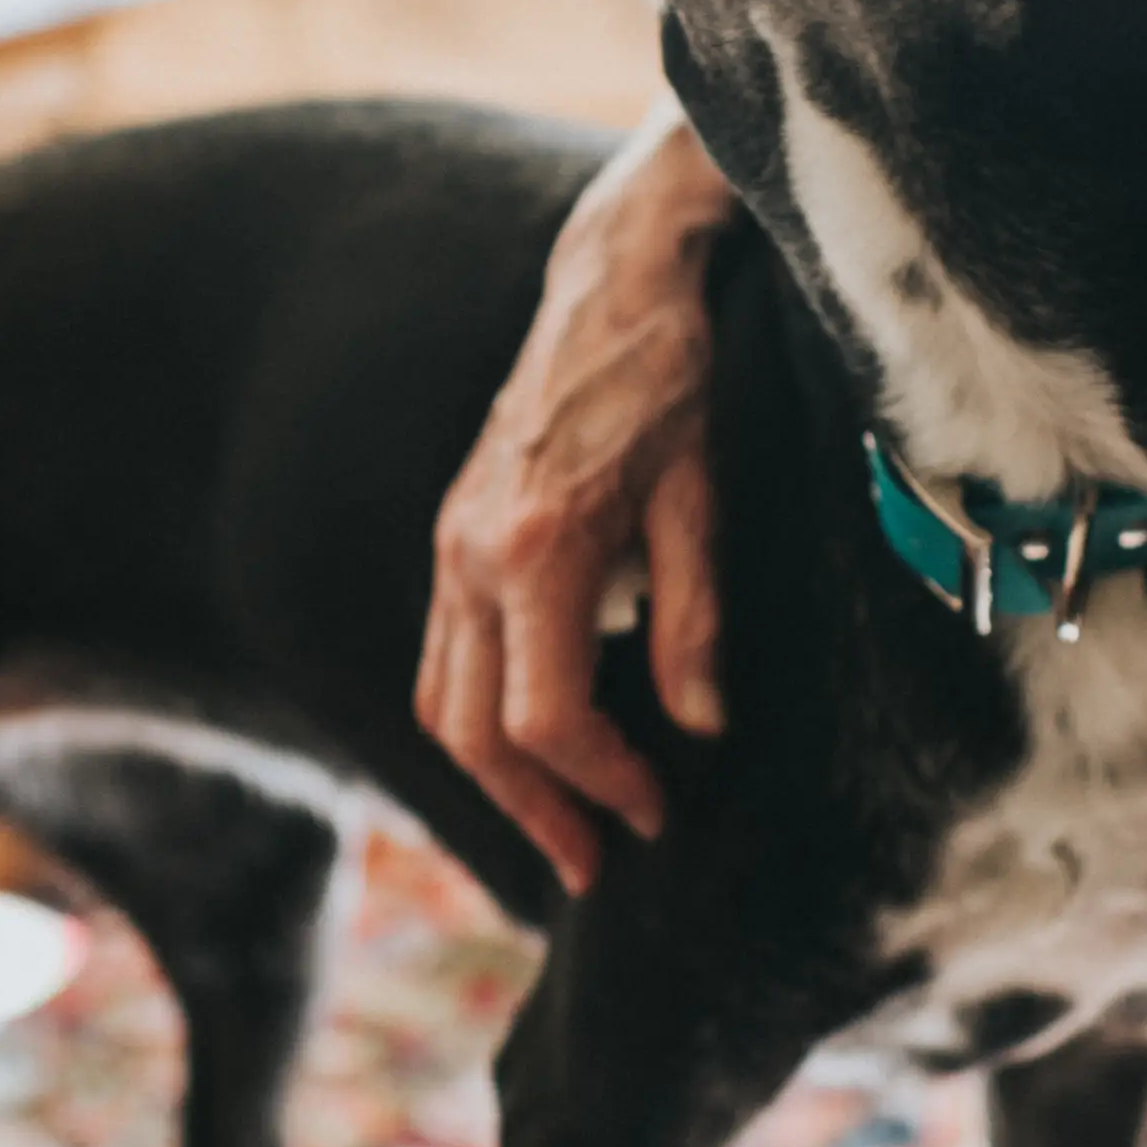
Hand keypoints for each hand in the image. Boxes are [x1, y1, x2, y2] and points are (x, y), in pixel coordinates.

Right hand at [418, 104, 736, 892]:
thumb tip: (699, 731)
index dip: (598, 782)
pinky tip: (542, 738)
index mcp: (535, 550)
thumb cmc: (672, 381)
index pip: (543, 717)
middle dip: (536, 811)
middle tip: (599, 864)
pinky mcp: (453, 533)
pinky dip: (482, 713)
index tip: (656, 812)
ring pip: (443, 700)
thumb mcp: (703, 500)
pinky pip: (446, 653)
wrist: (614, 282)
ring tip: (568, 820)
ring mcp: (451, 543)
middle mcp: (472, 555)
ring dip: (499, 777)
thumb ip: (695, 620)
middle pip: (472, 731)